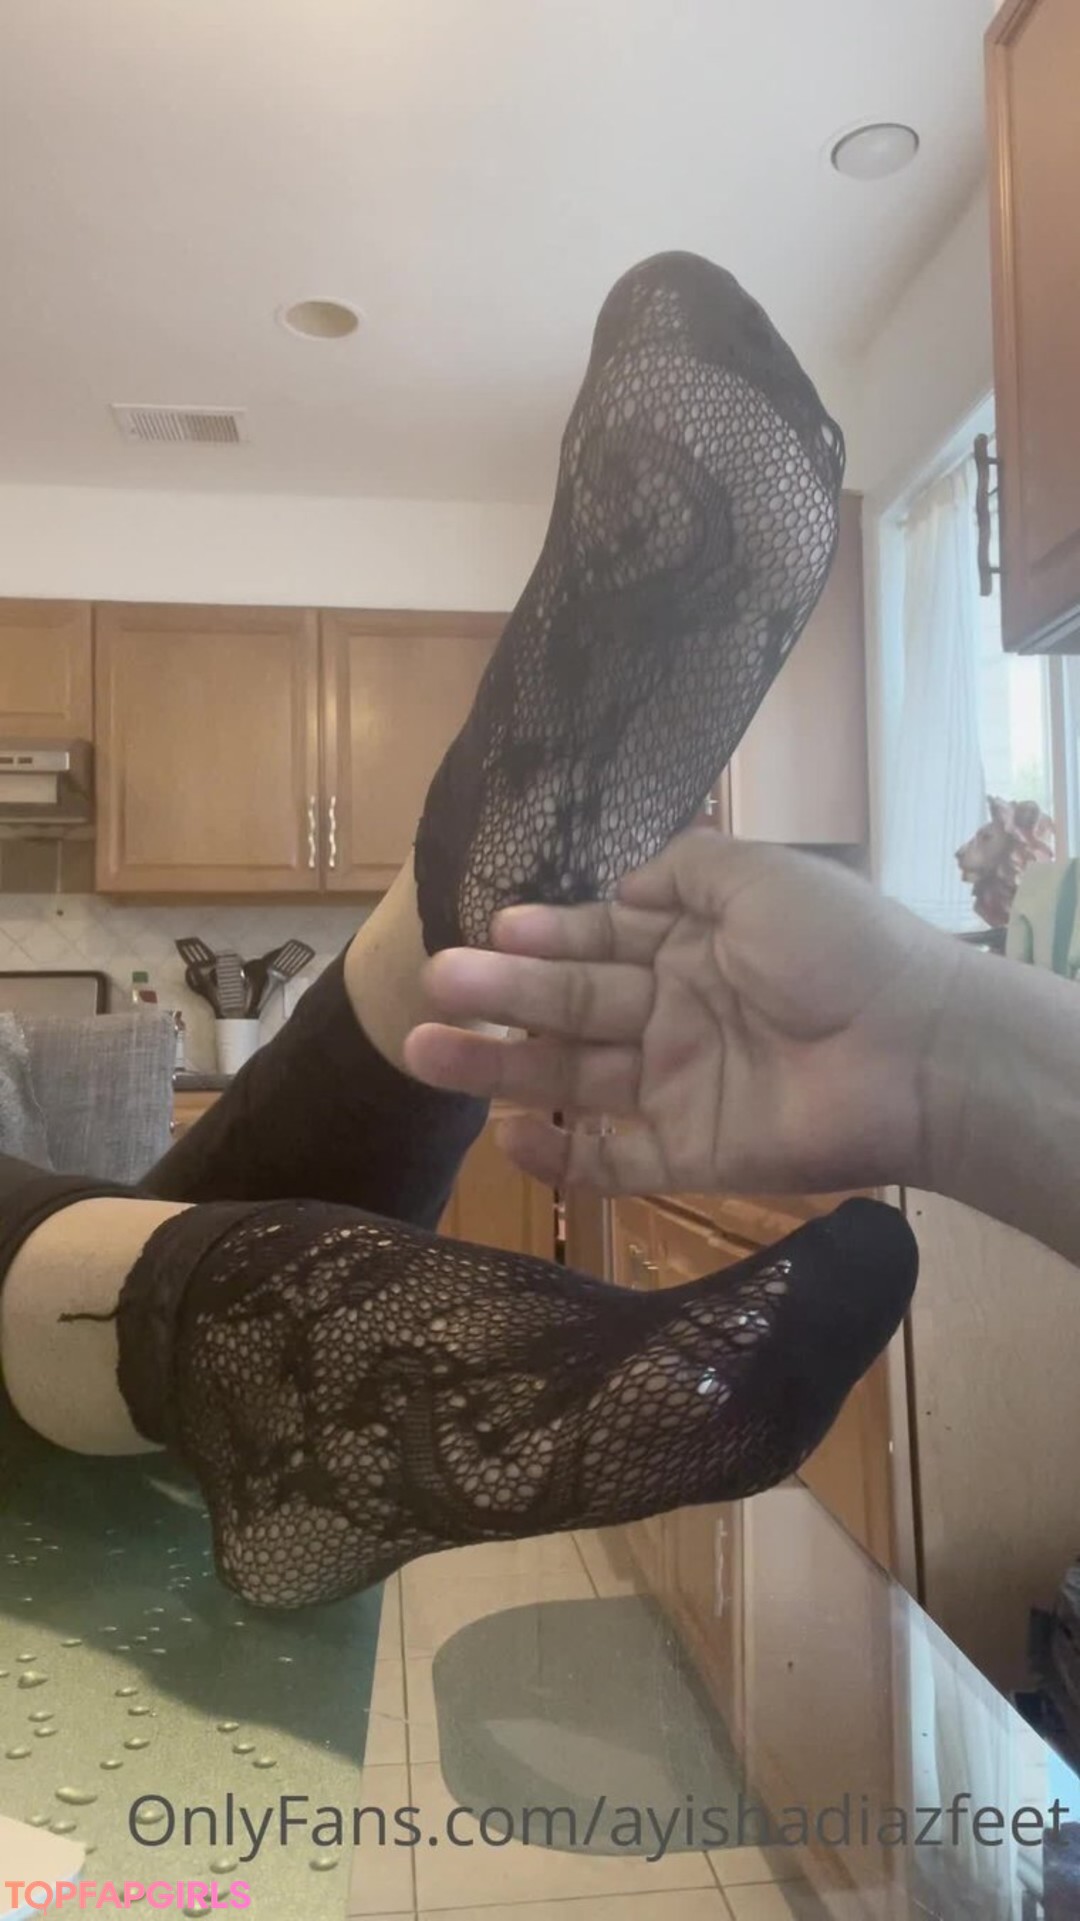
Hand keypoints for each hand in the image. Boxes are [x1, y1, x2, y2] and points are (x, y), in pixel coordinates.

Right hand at [404, 830, 963, 1197]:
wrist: (915, 1051)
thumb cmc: (838, 951)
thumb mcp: (760, 876)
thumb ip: (686, 870)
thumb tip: (623, 885)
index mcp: (693, 946)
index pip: (600, 941)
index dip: (546, 937)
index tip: (490, 932)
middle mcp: (677, 1014)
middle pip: (572, 1007)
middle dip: (502, 994)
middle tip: (432, 985)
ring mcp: (680, 1086)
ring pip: (573, 1079)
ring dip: (500, 1067)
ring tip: (425, 1049)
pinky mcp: (690, 1152)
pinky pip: (611, 1157)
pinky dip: (559, 1155)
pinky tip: (506, 1134)